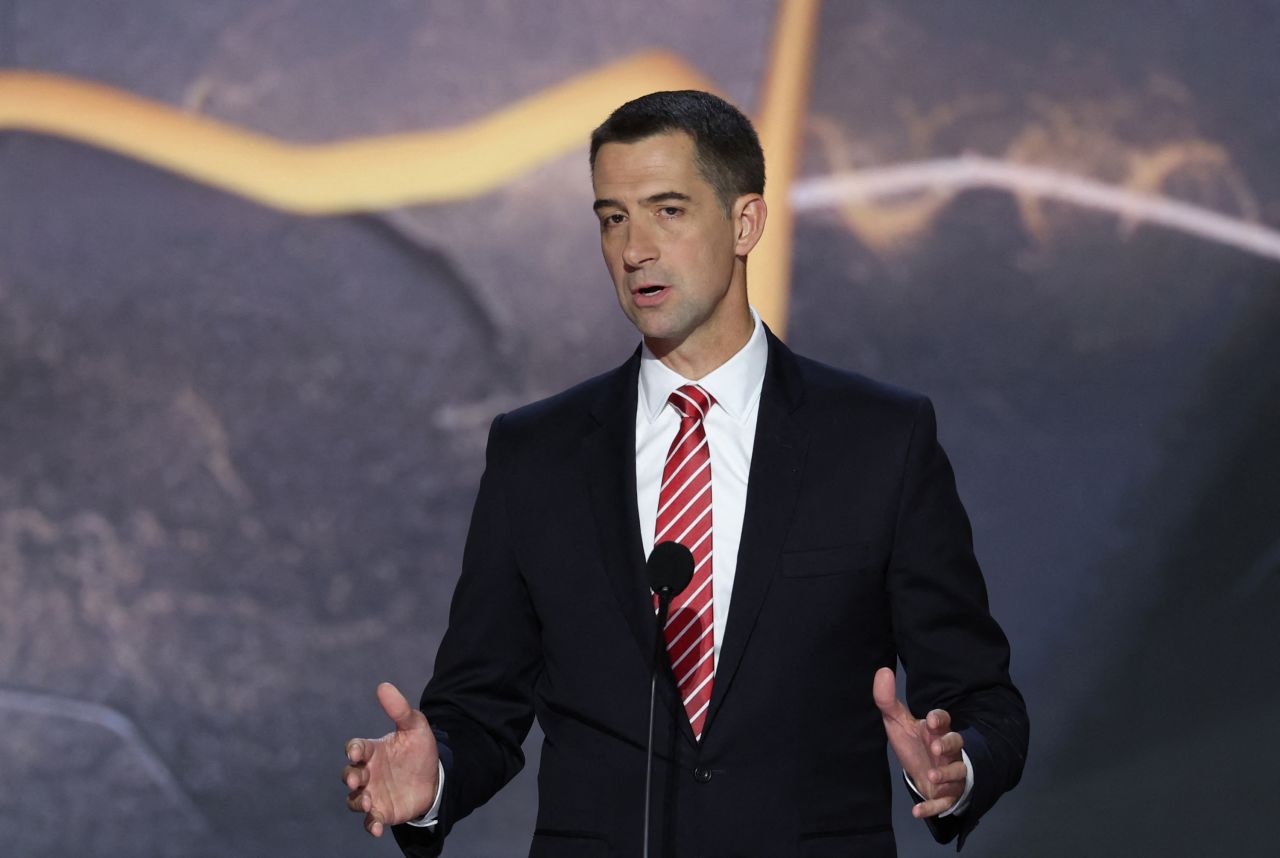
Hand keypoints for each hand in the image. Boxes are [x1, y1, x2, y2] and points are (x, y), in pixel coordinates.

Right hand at [343, 682, 440, 836]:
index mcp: (373, 751)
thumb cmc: (420, 750)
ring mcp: (372, 793)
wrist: (435, 778)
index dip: (353, 750)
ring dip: (357, 801)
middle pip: (349, 774)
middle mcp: (368, 772)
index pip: (355, 748)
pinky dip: (369, 825)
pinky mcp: (381, 812)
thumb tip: (383, 685)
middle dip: (350, 776)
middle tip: (358, 778)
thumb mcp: (415, 727)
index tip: (357, 752)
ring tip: (368, 801)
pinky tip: (376, 827)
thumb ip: (400, 710)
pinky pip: (369, 821)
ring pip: (354, 799)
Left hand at [872, 667, 965, 818]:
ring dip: (945, 776)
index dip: (940, 719)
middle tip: (935, 748)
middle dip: (948, 746)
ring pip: (956, 774)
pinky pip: (943, 803)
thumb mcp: (898, 723)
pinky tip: (917, 812)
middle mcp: (947, 752)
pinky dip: (932, 807)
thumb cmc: (914, 744)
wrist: (922, 773)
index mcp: (936, 731)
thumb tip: (882, 670)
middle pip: (956, 744)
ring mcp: (950, 774)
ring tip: (930, 777)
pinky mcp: (947, 795)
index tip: (932, 720)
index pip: (944, 721)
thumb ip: (888, 701)